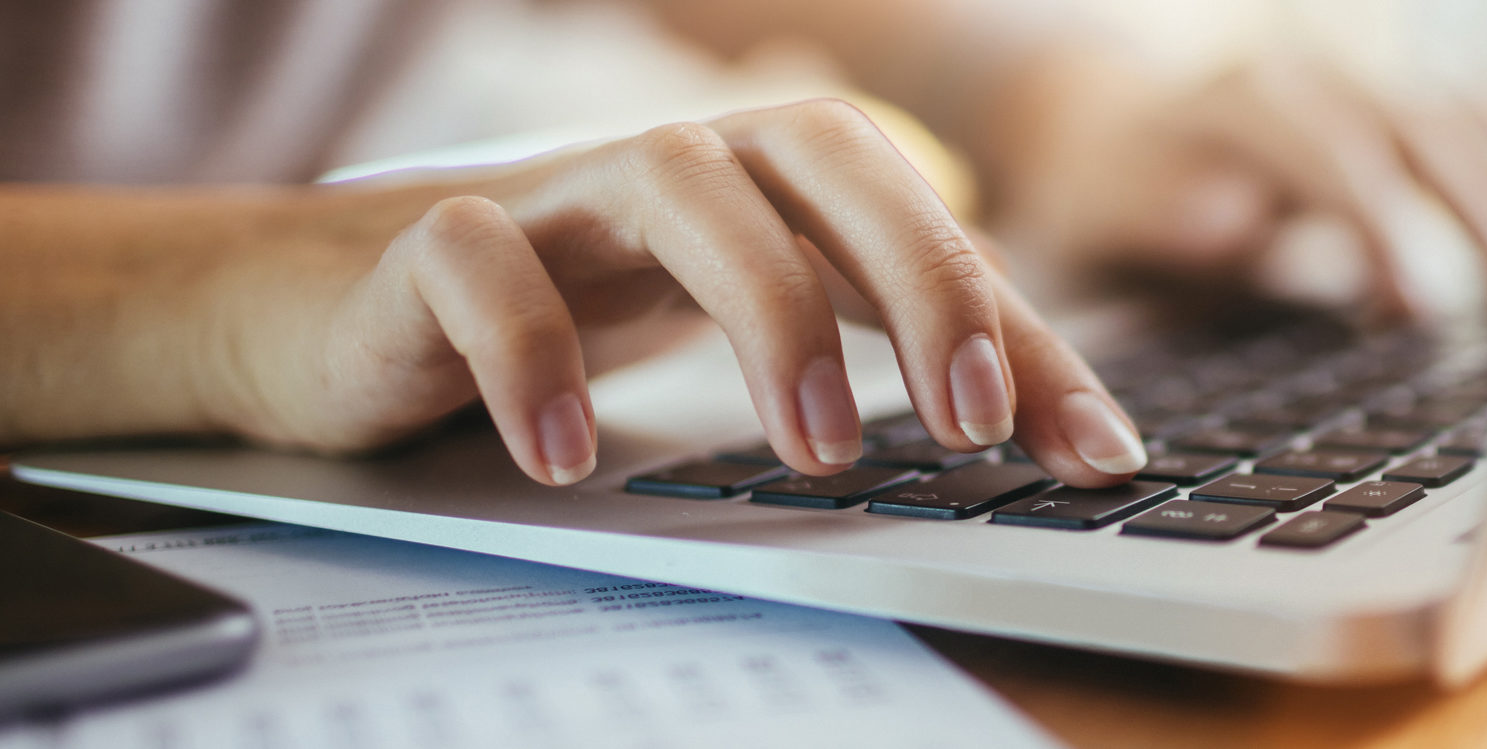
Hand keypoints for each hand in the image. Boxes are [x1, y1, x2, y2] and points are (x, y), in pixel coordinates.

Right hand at [206, 99, 1146, 487]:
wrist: (340, 301)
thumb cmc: (580, 304)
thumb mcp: (757, 328)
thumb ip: (905, 366)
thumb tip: (1081, 439)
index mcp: (771, 182)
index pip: (924, 224)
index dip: (1020, 329)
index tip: (1092, 449)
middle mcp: (684, 164)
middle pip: (822, 154)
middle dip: (916, 277)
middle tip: (969, 423)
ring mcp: (559, 192)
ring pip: (676, 183)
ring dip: (765, 310)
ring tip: (817, 449)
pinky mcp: (429, 244)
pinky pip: (481, 262)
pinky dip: (532, 352)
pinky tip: (573, 454)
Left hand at [989, 54, 1486, 318]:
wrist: (1101, 132)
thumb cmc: (1105, 198)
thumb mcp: (1109, 215)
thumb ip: (1170, 218)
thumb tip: (1237, 220)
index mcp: (1243, 101)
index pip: (1336, 151)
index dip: (1386, 225)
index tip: (1423, 308)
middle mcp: (1317, 76)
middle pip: (1430, 125)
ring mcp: (1367, 83)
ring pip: (1476, 114)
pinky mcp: (1401, 106)